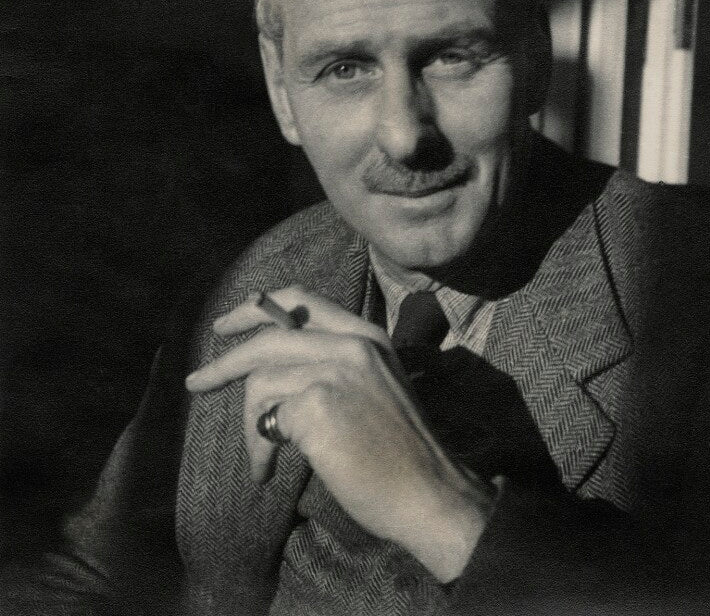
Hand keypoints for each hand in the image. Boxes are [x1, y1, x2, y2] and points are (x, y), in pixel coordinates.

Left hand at [186, 285, 494, 581]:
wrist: (429, 491)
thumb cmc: (400, 450)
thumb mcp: (376, 386)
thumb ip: (337, 365)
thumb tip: (275, 368)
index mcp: (367, 335)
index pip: (301, 300)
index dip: (256, 308)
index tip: (228, 323)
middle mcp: (351, 344)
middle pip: (268, 337)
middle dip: (225, 361)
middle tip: (197, 381)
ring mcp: (335, 371)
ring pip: (261, 381)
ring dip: (249, 426)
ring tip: (261, 459)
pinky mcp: (318, 405)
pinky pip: (266, 419)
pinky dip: (259, 448)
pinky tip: (269, 471)